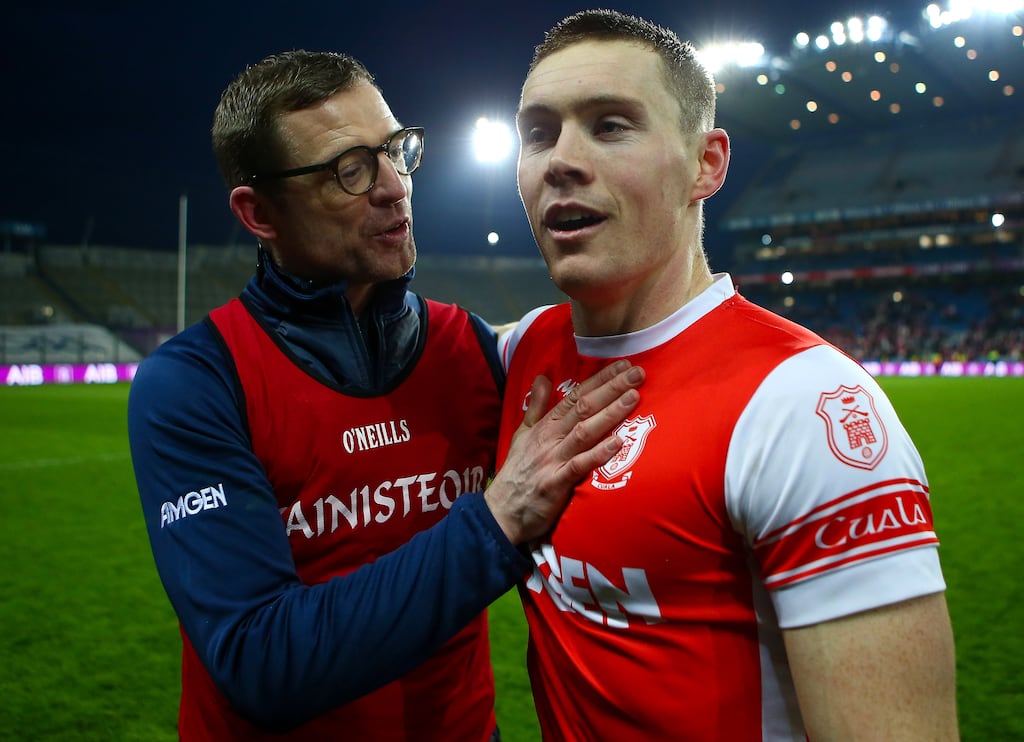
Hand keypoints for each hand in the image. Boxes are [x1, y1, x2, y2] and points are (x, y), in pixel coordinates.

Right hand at [485, 360, 644, 543]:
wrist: (501, 511)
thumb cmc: (516, 473)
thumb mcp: (522, 433)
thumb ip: (536, 406)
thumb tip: (542, 377)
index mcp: (545, 425)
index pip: (575, 395)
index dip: (599, 379)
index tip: (622, 365)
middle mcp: (551, 437)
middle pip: (584, 407)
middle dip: (611, 388)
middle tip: (637, 373)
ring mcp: (554, 459)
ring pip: (585, 431)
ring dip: (610, 413)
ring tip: (633, 397)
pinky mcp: (556, 482)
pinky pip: (580, 465)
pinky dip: (598, 453)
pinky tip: (618, 442)